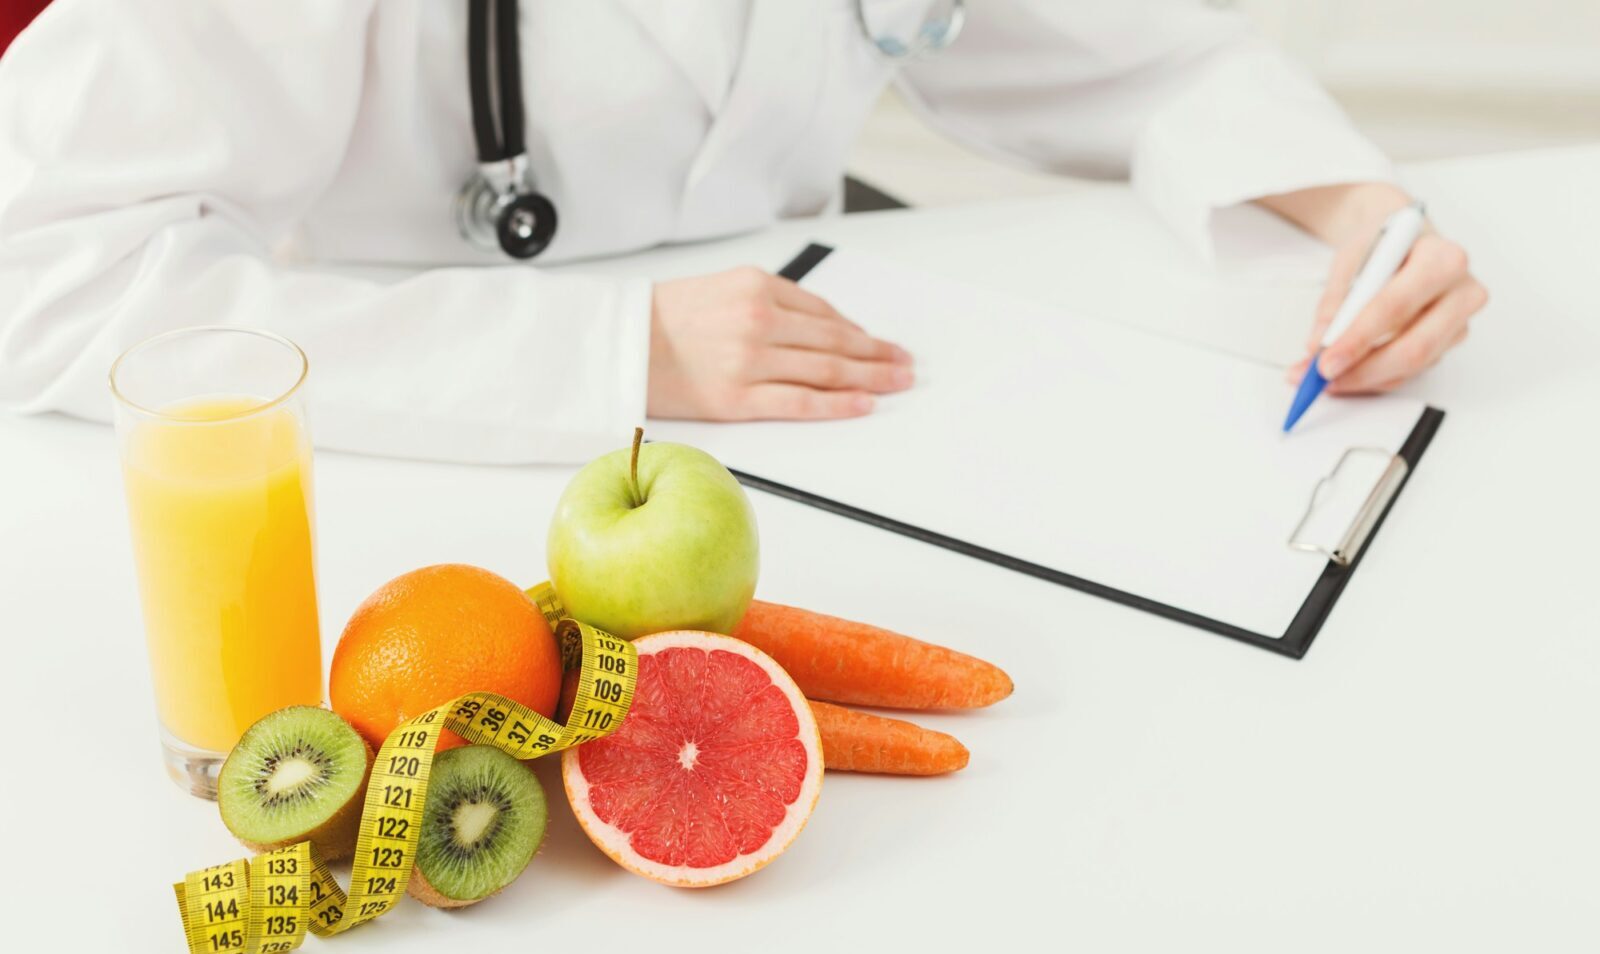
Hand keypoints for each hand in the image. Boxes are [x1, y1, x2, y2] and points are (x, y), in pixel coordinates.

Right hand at [647, 266, 913, 419]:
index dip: (860, 332)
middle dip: (877, 354)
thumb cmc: (668, 319)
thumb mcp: (724, 290)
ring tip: (896, 383)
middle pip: (835, 341)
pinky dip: (836, 404)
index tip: (882, 344)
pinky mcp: (737, 398)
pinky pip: (799, 402)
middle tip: (905, 365)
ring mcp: (749, 361)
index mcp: (757, 287)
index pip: (824, 314)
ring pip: (825, 370)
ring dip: (869, 377)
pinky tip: (862, 404)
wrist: (618, 344)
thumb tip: (825, 329)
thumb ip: (773, 303)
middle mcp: (758, 320)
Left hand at [1262, 184, 1487, 393]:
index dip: (1357, 338)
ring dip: (1366, 379)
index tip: (1325, 359)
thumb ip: (1335, 300)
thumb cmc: (1383, 243)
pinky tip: (1349, 375)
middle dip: (1364, 369)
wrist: (1406, 239)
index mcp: (1442, 258)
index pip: (1396, 306)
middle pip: (1415, 346)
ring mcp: (1461, 320)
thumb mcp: (1351, 258)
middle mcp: (1462, 291)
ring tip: (1328, 380)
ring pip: (1415, 365)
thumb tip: (1320, 343)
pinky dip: (1376, 378)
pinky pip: (1412, 371)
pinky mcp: (1450, 341)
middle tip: (1324, 377)